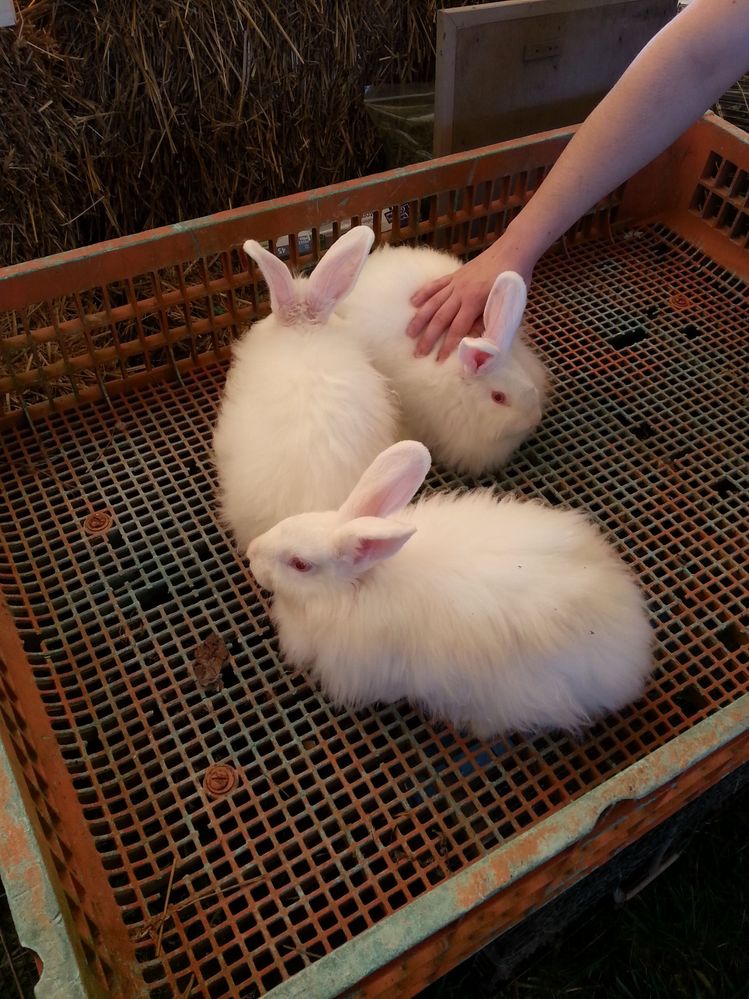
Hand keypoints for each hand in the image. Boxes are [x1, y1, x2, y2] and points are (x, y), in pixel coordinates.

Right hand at [407, 240, 533, 360]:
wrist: (513, 249)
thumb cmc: (514, 279)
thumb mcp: (508, 305)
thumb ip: (490, 324)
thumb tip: (476, 342)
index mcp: (475, 302)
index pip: (457, 329)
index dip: (447, 346)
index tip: (438, 360)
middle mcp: (461, 293)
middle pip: (440, 318)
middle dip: (428, 337)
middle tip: (418, 352)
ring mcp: (456, 282)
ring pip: (433, 303)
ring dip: (420, 318)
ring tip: (409, 332)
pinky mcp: (455, 274)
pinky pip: (435, 285)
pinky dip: (423, 293)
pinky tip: (413, 303)